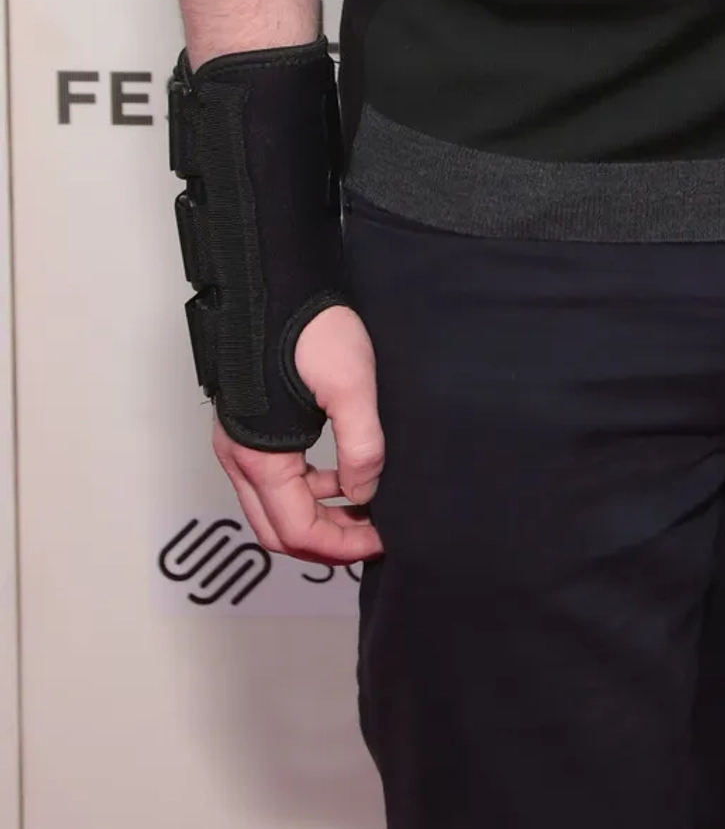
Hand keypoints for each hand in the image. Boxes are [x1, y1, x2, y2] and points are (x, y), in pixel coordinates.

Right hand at [212, 302, 384, 564]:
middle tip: (371, 536)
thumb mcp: (351, 384)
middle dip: (326, 543)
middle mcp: (240, 457)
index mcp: (260, 456)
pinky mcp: (250, 427)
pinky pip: (275, 480)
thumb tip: (364, 492)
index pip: (296, 531)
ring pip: (275, 508)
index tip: (380, 539)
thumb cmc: (307, 326)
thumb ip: (361, 445)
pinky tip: (342, 475)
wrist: (275, 281)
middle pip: (278, 530)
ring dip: (318, 517)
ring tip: (364, 507)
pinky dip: (308, 490)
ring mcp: (240, 444)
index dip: (341, 546)